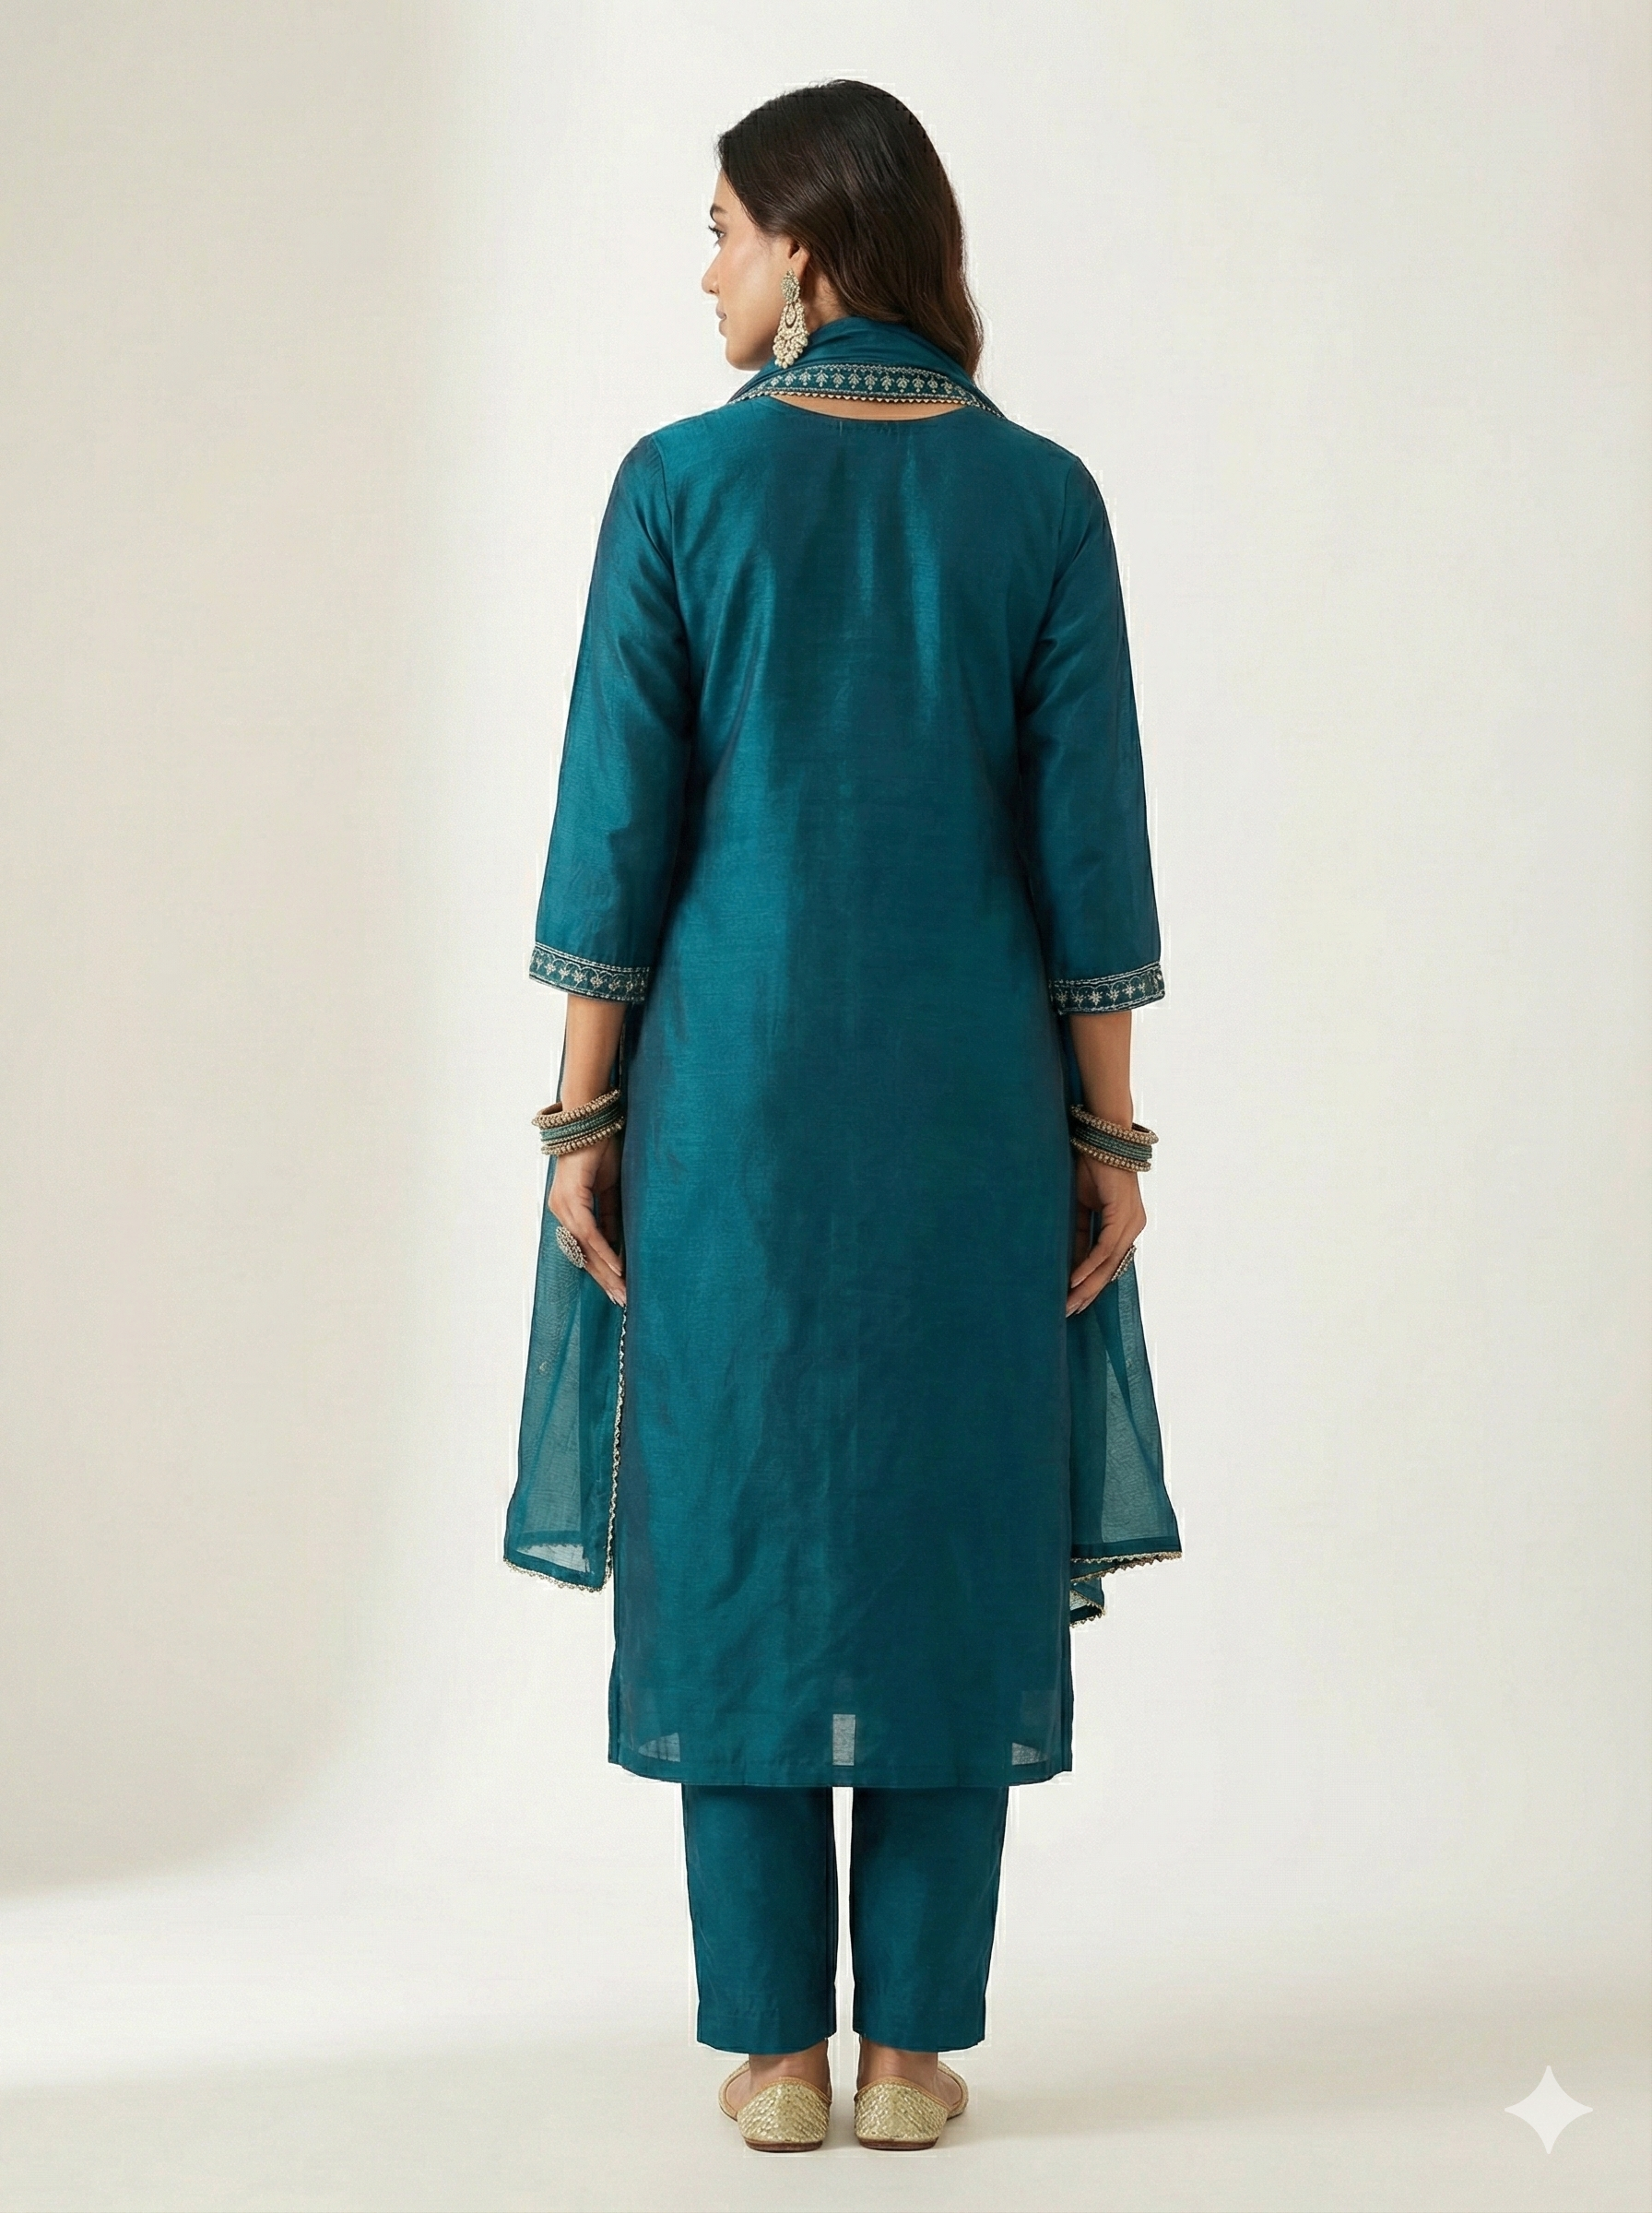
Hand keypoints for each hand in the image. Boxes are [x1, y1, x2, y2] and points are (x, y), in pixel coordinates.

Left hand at [547, 1134, 625, 1306]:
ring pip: (584, 1249)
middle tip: (623, 1301)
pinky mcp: (571, 1198)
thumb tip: (618, 1244)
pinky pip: (588, 1232)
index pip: (585, 1249)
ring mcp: (563, 1206)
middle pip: (583, 1255)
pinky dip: (603, 1250)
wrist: (591, 1120)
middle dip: (605, 1280)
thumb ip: (612, 1217)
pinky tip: (617, 1267)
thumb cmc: (601, 1150)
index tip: (620, 1289)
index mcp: (569, 1210)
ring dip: (606, 1272)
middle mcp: (561, 1211)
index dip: (602, 1271)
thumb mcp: (612, 1190)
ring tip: (623, 1290)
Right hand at [1067, 1151, 1145, 1317]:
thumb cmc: (1090, 1166)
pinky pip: (1105, 1248)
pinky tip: (1073, 1280)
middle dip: (1088, 1292)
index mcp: (1125, 1225)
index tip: (1073, 1300)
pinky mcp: (1122, 1215)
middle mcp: (1133, 1227)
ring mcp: (1131, 1222)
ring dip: (1087, 1285)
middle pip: (1111, 1269)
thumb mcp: (1080, 1206)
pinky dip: (1088, 1265)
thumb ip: (1079, 1232)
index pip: (1108, 1262)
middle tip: (1068, 1311)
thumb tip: (1068, 1258)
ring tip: (1069, 1302)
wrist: (1101, 1137)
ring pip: (1109, 1264)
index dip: (1090, 1283)